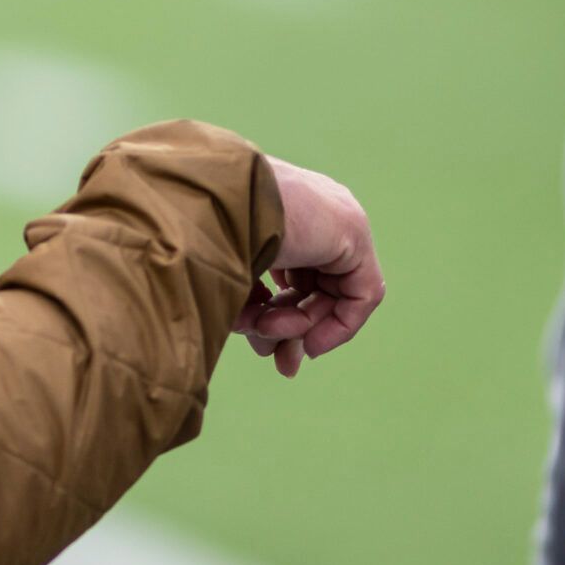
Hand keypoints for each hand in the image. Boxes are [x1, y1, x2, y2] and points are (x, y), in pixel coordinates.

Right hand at [234, 156, 384, 376]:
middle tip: (278, 363)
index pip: (292, 273)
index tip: (258, 340)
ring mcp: (334, 219)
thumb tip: (262, 342)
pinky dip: (337, 326)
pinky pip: (360, 295)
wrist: (213, 201)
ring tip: (268, 334)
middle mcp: (311, 212)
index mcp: (279, 210)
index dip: (276, 312)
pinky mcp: (352, 234)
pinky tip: (309, 343)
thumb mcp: (225, 272)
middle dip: (292, 331)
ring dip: (299, 326)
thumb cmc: (203, 232)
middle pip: (313, 288)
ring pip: (330, 295)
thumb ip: (247, 300)